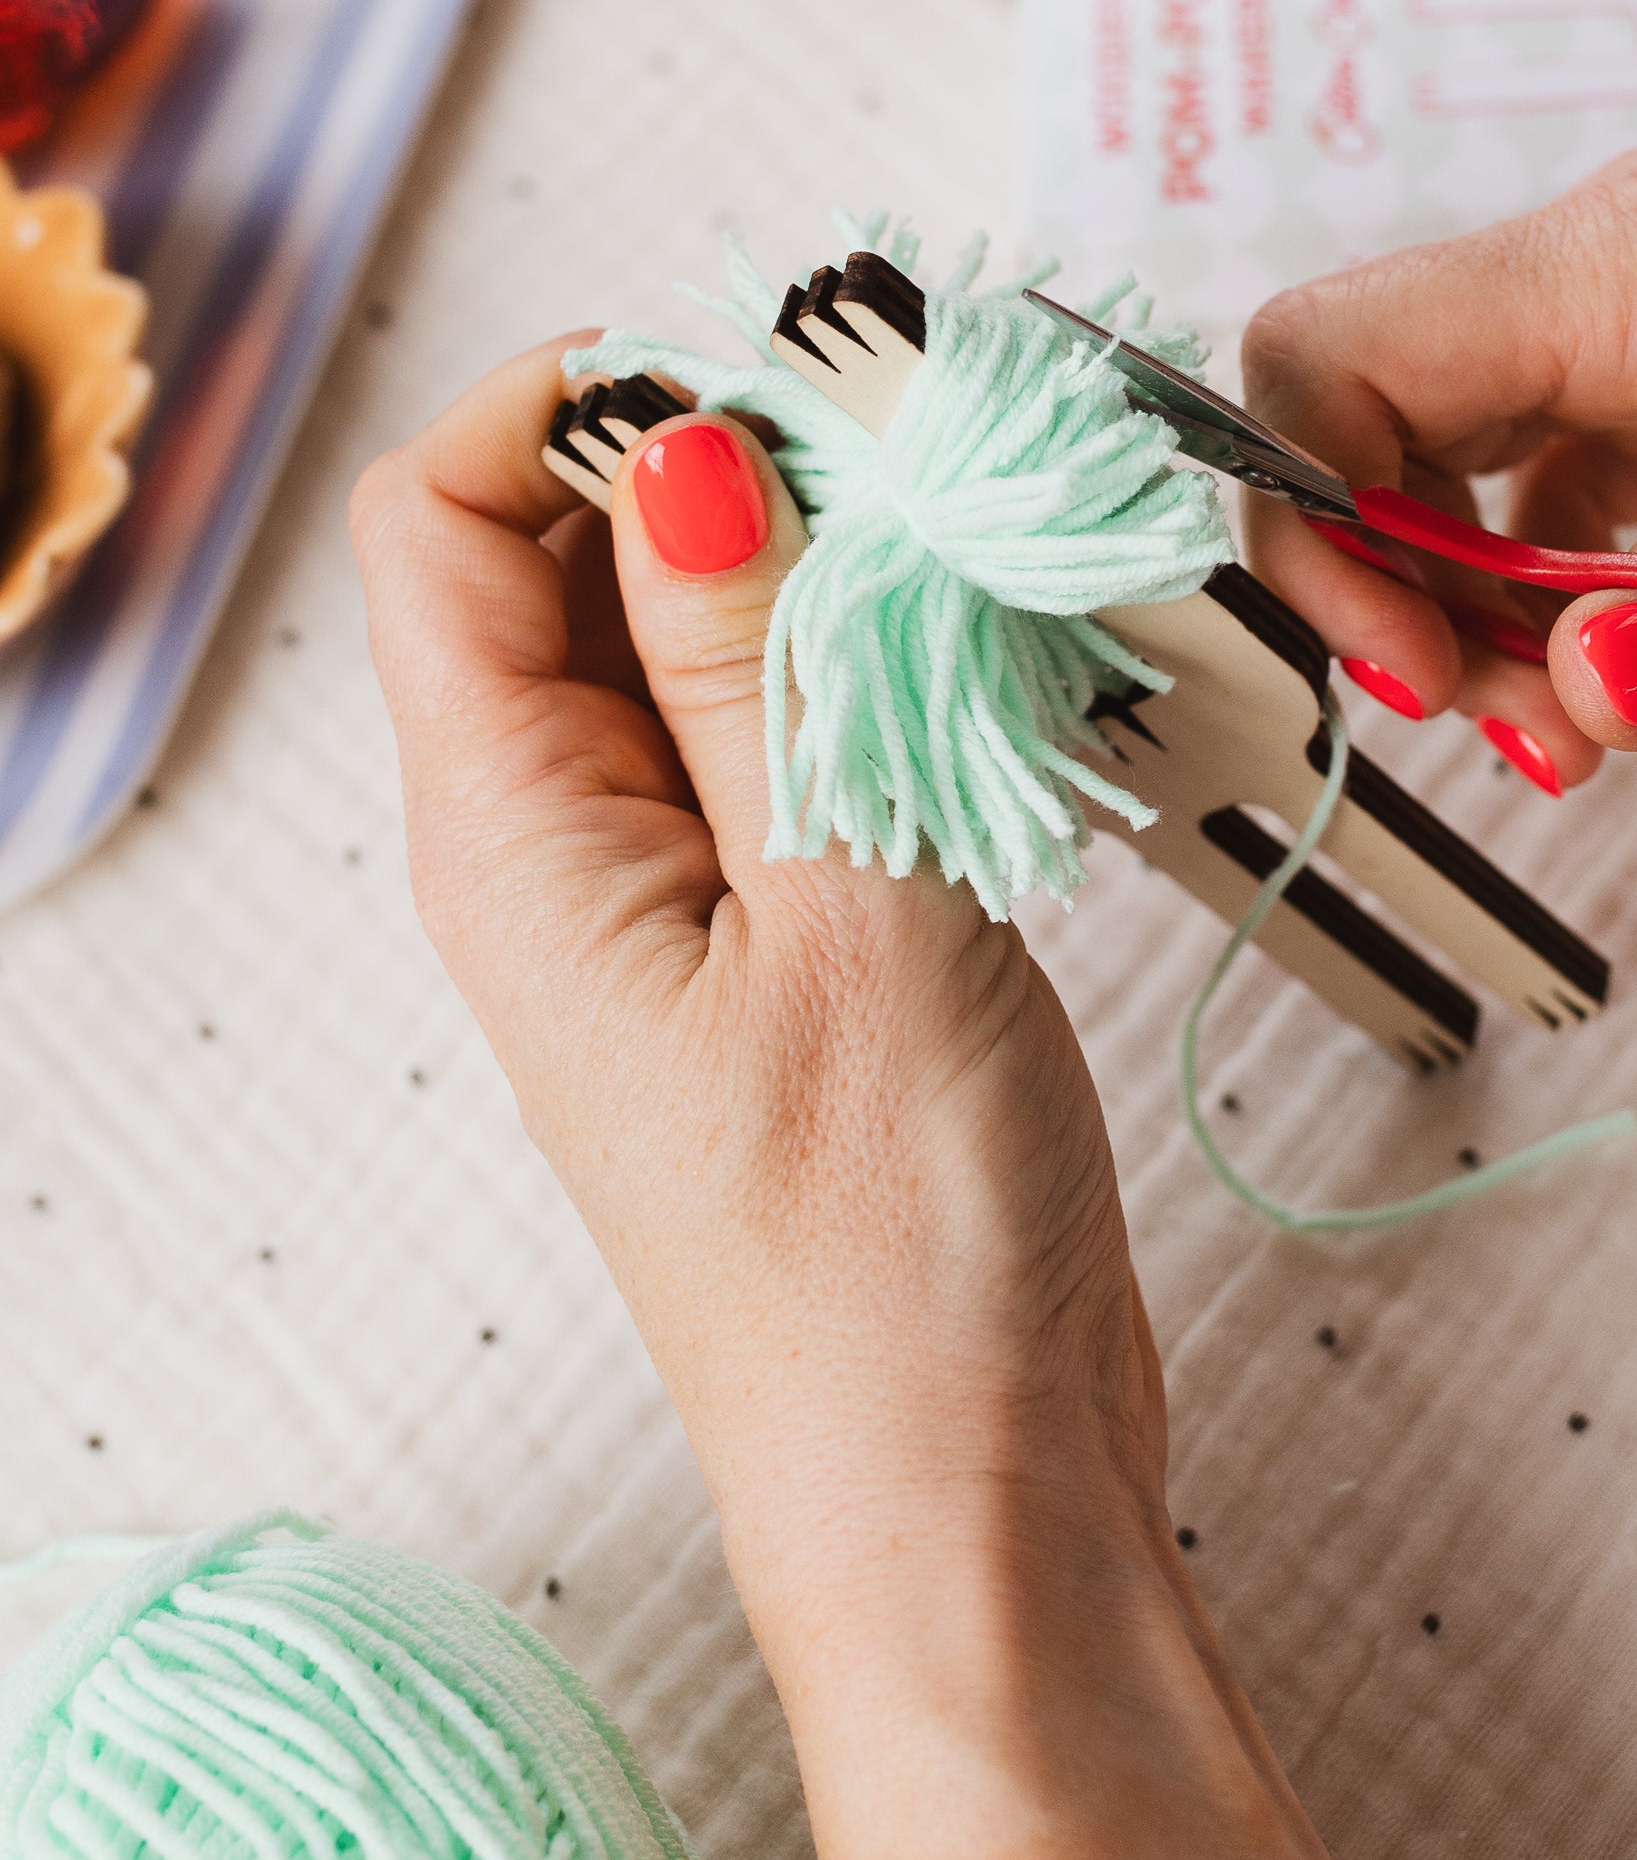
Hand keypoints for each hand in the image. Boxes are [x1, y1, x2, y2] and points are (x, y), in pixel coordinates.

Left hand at [350, 341, 1159, 1566]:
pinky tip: (981, 657)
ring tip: (963, 541)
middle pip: (555, 554)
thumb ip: (758, 660)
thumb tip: (679, 442)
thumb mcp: (846, 907)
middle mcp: (555, 851)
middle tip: (900, 436)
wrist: (971, 1491)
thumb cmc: (893, 1256)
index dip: (565, 402)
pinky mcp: (768, 935)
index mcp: (512, 838)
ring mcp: (662, 894)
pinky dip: (862, 658)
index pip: (432, 520)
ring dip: (806, 555)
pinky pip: (770, 733)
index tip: (755, 368)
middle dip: (710, 452)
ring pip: (680, 636)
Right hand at [1243, 0, 1636, 780]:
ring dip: (1497, 621)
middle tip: (1541, 729)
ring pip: (1472, 480)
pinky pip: (1585, 499)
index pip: (1332, 359)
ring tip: (1608, 712)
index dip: (1313, 525)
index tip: (1415, 670)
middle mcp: (1618, 279)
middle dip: (1405, 604)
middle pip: (1374, 431)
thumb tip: (1590, 694)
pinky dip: (1589, 602)